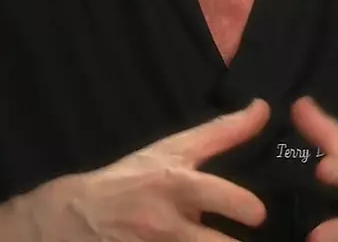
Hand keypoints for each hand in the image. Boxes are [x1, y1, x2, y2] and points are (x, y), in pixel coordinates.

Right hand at [28, 99, 270, 240]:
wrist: (73, 217)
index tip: (259, 215)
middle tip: (247, 238)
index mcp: (176, 185)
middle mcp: (166, 222)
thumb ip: (223, 133)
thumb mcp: (173, 150)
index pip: (213, 193)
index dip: (242, 206)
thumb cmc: (131, 178)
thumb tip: (264, 108)